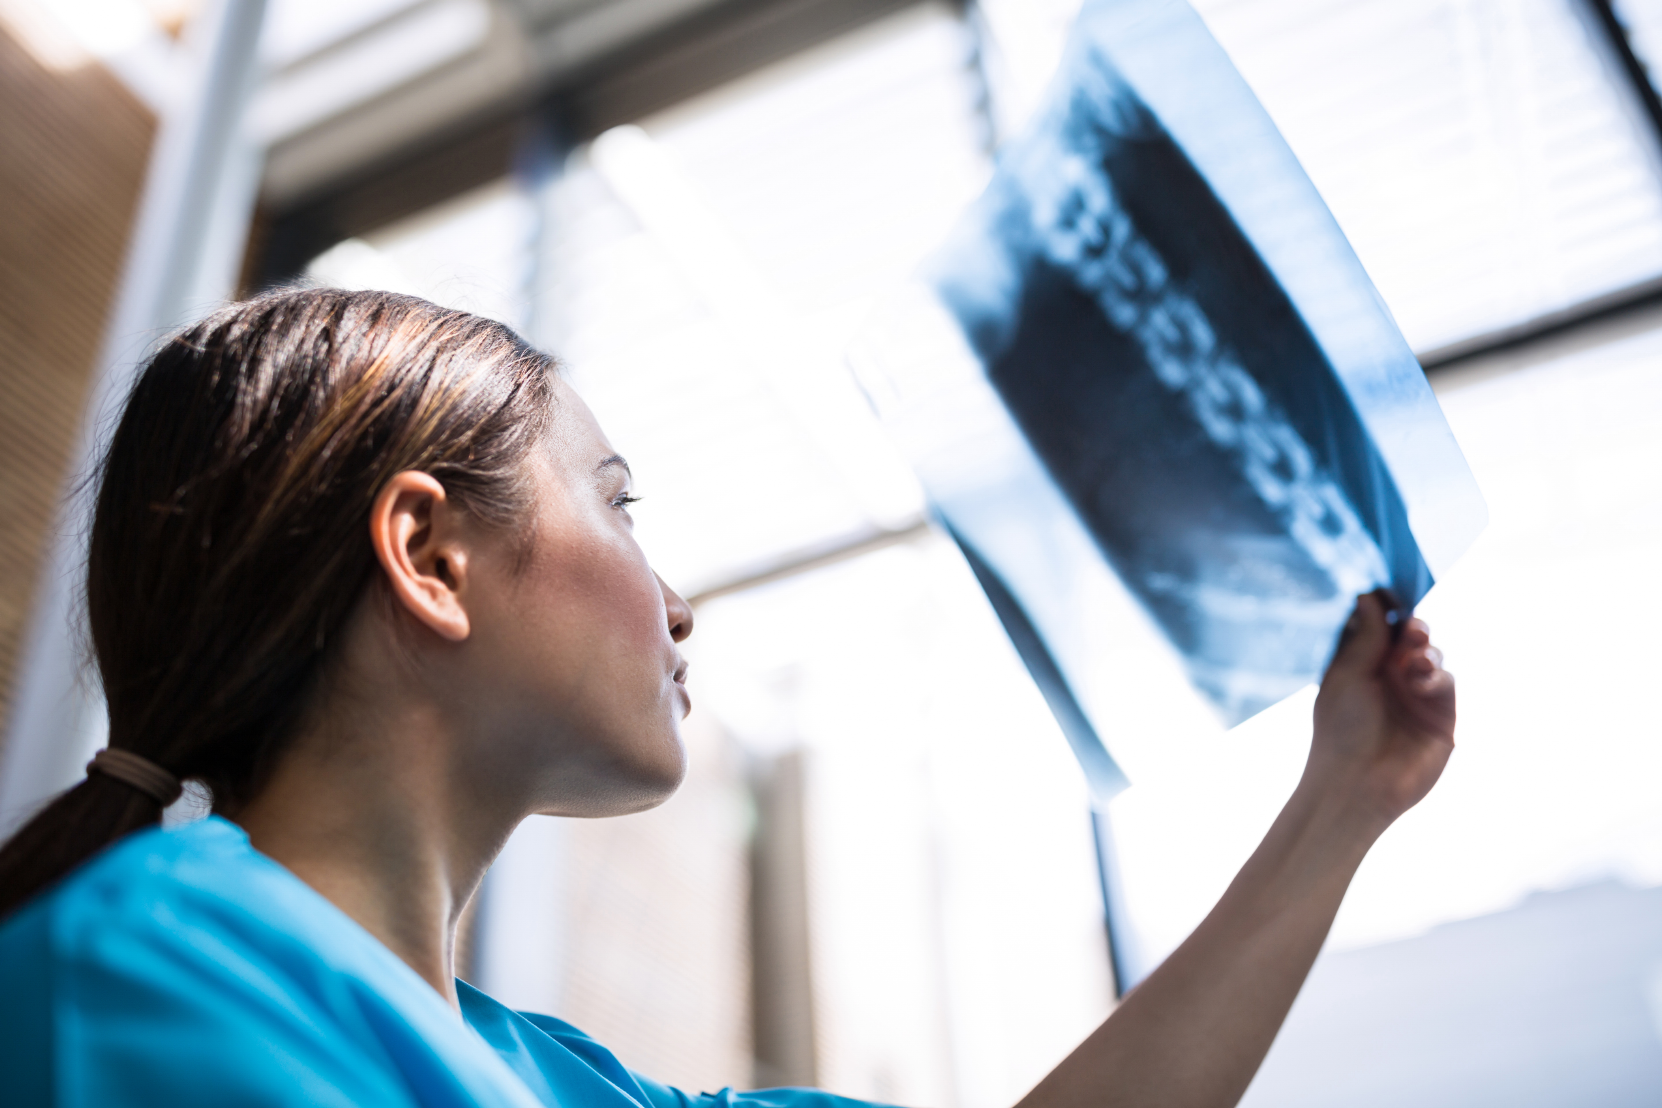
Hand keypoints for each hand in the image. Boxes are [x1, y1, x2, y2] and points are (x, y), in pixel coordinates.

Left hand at [1306, 590, 1456, 832]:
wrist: (1357, 784)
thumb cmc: (1340, 730)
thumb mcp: (1347, 676)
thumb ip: (1364, 636)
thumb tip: (1369, 595)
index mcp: (1360, 663)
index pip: (1377, 624)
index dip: (1385, 607)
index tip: (1388, 592)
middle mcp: (1390, 676)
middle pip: (1409, 636)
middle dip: (1412, 626)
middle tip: (1411, 628)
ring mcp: (1416, 694)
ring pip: (1431, 654)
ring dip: (1426, 649)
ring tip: (1416, 657)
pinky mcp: (1441, 715)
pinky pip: (1446, 682)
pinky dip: (1437, 675)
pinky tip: (1422, 679)